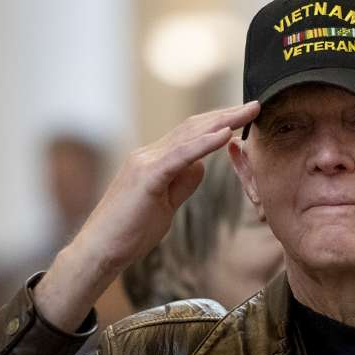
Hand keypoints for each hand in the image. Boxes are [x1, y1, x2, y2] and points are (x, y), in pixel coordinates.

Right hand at [35, 101, 259, 330]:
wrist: (100, 250)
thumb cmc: (129, 233)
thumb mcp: (165, 205)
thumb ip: (182, 183)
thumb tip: (201, 166)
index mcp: (154, 160)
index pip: (191, 134)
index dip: (219, 123)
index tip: (244, 117)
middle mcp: (148, 154)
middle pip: (193, 127)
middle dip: (226, 115)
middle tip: (255, 105)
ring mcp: (145, 163)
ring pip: (189, 135)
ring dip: (222, 122)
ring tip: (248, 112)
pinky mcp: (146, 178)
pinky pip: (180, 156)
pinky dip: (204, 144)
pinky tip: (225, 134)